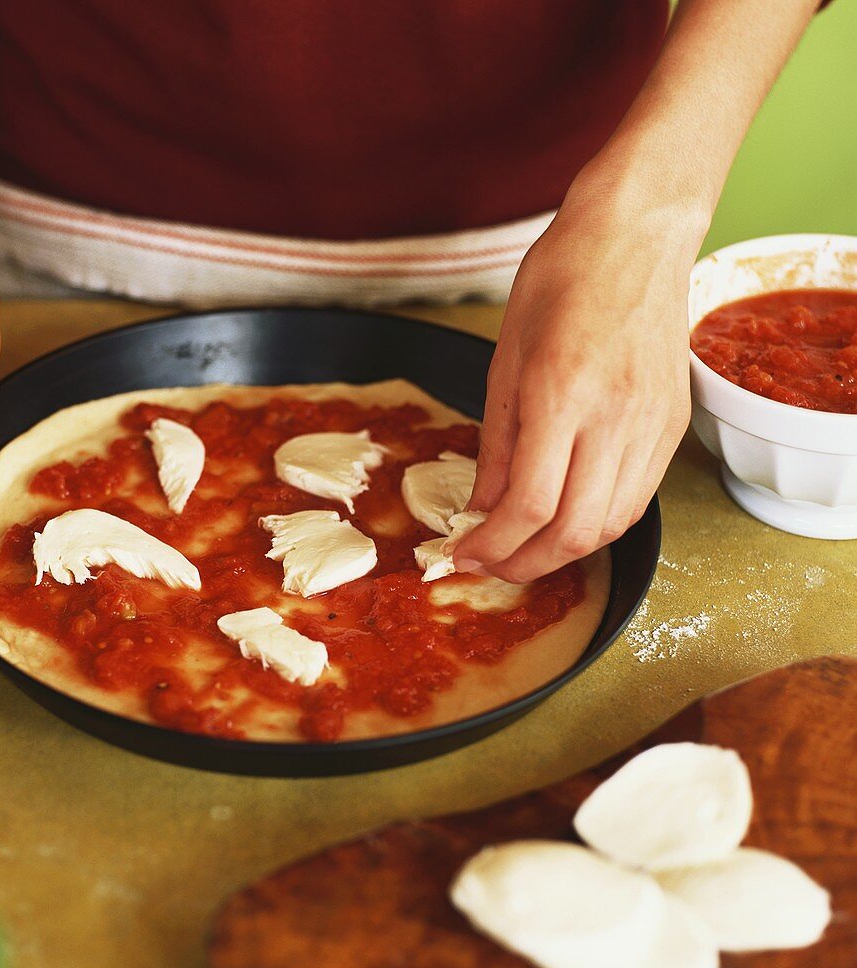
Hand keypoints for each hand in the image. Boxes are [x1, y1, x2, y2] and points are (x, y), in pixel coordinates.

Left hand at [452, 198, 691, 582]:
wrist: (638, 233)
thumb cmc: (562, 279)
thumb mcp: (505, 358)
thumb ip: (497, 443)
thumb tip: (481, 509)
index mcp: (562, 392)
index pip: (529, 505)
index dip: (491, 546)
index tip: (462, 554)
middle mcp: (616, 416)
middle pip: (576, 532)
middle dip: (524, 564)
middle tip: (489, 565)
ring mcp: (653, 423)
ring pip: (612, 525)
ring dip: (563, 553)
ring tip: (523, 549)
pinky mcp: (674, 425)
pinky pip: (637, 498)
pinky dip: (598, 524)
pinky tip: (566, 519)